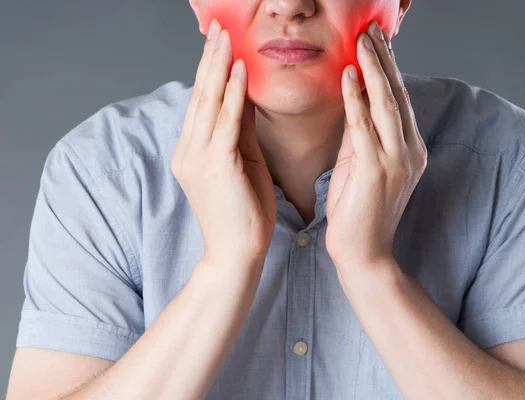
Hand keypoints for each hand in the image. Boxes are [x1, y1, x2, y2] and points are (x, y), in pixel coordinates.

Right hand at [170, 19, 276, 268]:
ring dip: (219, 66)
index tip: (219, 43)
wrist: (237, 253)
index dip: (210, 70)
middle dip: (210, 59)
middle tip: (217, 27)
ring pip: (209, 102)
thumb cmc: (244, 211)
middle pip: (201, 95)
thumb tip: (246, 93)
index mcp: (193, 150)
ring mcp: (197, 157)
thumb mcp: (242, 162)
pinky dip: (232, 94)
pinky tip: (238, 71)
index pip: (202, 102)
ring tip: (225, 37)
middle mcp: (188, 150)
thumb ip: (241, 128)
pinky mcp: (215, 164)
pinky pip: (225, 121)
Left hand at [325, 20, 427, 271]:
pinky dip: (356, 99)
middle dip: (384, 59)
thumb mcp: (362, 165)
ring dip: (373, 69)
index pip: (400, 100)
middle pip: (398, 94)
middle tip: (371, 29)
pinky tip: (348, 76)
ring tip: (362, 40)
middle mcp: (410, 151)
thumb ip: (361, 134)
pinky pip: (364, 127)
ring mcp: (397, 161)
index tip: (376, 42)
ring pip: (386, 104)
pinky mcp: (377, 171)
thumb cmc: (359, 211)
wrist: (364, 254)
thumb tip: (352, 99)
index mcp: (410, 149)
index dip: (389, 68)